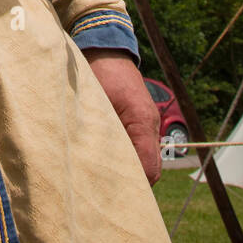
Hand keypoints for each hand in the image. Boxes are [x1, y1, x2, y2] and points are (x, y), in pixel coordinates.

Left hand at [83, 48, 161, 184]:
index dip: (132, 185)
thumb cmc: (99, 71)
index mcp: (142, 121)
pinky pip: (140, 148)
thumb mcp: (95, 100)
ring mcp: (147, 123)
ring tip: (103, 180)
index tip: (110, 194)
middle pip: (150, 170)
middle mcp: (150, 125)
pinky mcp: (140, 121)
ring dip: (128, 171)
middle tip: (104, 194)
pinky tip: (106, 162)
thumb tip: (92, 162)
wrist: (106, 47)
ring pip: (146, 160)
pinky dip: (128, 158)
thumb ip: (98, 131)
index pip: (148, 169)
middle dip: (130, 183)